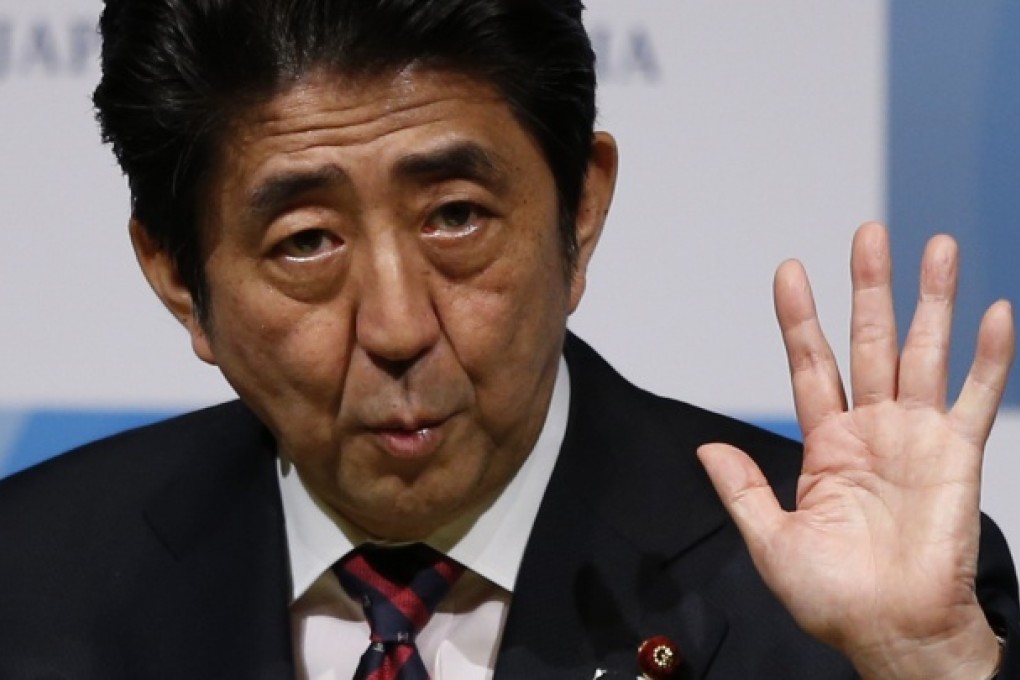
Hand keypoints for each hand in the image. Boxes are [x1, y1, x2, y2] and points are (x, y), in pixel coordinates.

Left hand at [698, 222, 1014, 678]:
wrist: (890, 632)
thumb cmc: (834, 597)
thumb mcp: (771, 541)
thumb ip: (743, 490)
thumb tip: (706, 447)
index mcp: (826, 445)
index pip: (811, 364)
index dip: (800, 319)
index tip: (789, 271)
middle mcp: (873, 429)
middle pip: (869, 341)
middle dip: (869, 288)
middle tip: (867, 234)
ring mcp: (917, 436)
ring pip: (923, 352)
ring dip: (931, 301)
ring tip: (935, 245)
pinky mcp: (958, 455)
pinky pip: (977, 397)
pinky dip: (989, 355)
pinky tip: (993, 312)